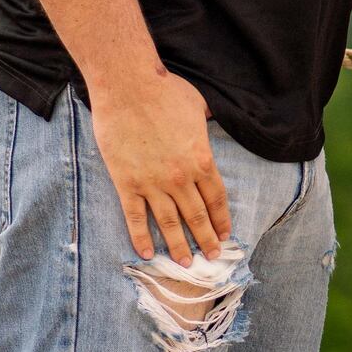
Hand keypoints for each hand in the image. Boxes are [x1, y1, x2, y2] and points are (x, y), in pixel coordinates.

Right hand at [88, 69, 231, 263]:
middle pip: (196, 215)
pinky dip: (141, 237)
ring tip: (184, 264)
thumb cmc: (166, 91)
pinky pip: (135, 217)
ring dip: (178, 246)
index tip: (225, 236)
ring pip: (169, 223)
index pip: (216, 198)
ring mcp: (153, 182)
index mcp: (202, 159)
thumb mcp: (200, 106)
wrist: (129, 87)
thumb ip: (208, 121)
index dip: (221, 219)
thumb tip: (213, 119)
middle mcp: (181, 177)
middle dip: (205, 239)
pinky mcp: (127, 183)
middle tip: (211, 258)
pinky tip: (147, 253)